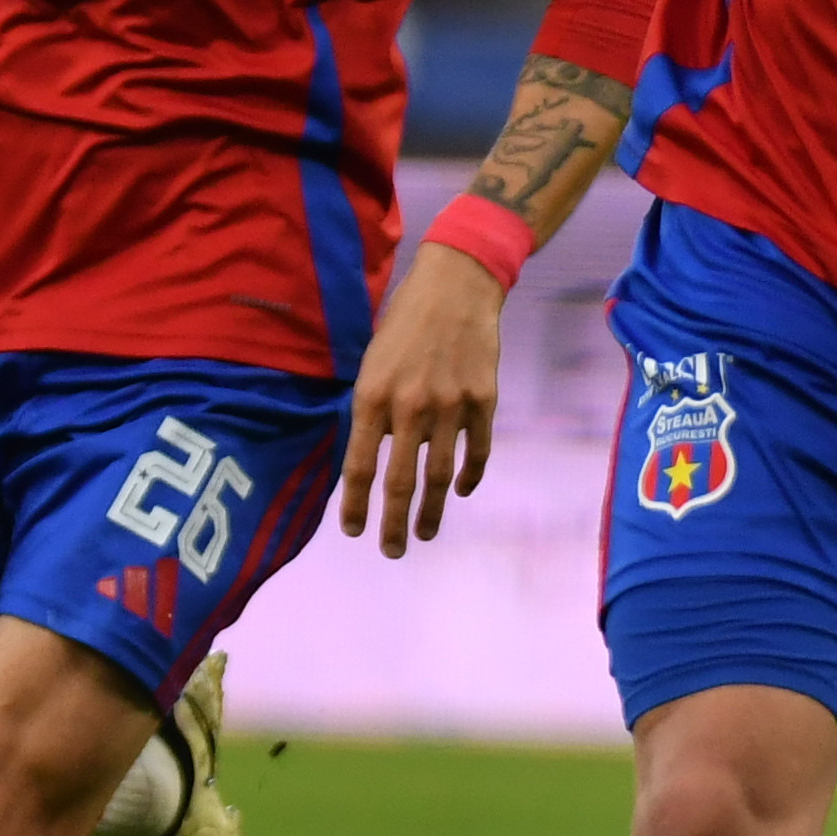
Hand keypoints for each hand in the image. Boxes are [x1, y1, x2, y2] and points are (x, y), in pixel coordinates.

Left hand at [336, 240, 507, 556]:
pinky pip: (476, 452)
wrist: (456, 284)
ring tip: (424, 533)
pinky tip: (459, 490)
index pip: (358, 466)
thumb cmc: (405, 322)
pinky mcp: (483, 400)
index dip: (354, 505)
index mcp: (372, 395)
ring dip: (431, 512)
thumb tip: (374, 458)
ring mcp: (450, 405)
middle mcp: (410, 405)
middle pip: (400, 482)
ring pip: (440, 475)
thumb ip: (373, 410)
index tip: (353, 531)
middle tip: (391, 550)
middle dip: (393, 524)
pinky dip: (468, 476)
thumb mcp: (373, 362)